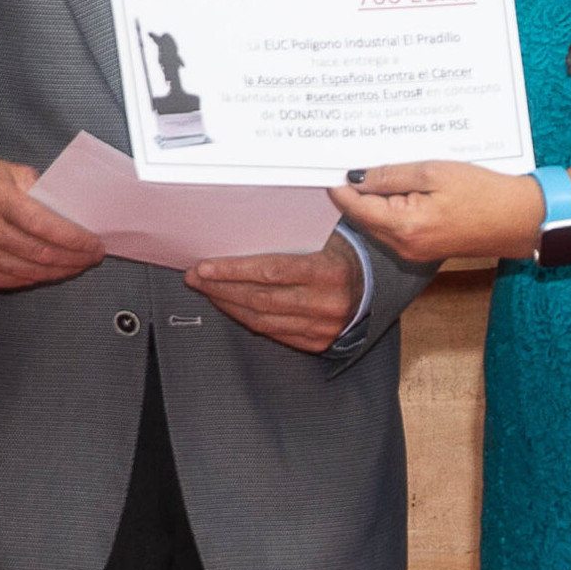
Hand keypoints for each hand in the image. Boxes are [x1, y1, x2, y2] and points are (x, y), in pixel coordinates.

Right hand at [0, 158, 105, 288]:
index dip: (74, 239)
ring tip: (79, 265)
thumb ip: (43, 191)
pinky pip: (12, 280)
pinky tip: (53, 271)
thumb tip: (77, 216)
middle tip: (93, 256)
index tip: (95, 244)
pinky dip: (38, 277)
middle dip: (73, 257)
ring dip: (60, 270)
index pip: (43, 224)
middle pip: (39, 252)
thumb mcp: (13, 172)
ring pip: (29, 270)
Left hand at [185, 232, 365, 353]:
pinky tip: (231, 308)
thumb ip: (294, 235)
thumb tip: (245, 225)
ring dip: (228, 305)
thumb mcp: (327, 238)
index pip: (269, 272)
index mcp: (327, 272)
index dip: (233, 271)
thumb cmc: (344, 255)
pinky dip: (247, 320)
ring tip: (207, 292)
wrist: (374, 289)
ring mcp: (320, 327)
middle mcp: (324, 303)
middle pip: (259, 298)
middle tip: (196, 278)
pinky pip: (273, 334)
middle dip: (221, 288)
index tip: (205, 267)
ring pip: (261, 320)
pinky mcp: (316, 343)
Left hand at [331, 162, 543, 262]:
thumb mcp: (434, 172)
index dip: (337, 185)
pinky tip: (397, 184)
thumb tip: (356, 176)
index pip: (354, 207)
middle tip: (348, 157)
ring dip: (373, 196)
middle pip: (362, 216)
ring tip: (377, 165)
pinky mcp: (422, 247)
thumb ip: (391, 175)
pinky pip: (393, 226)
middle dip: (354, 189)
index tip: (326, 164)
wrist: (519, 220)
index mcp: (403, 226)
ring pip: (376, 221)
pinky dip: (389, 206)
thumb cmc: (484, 193)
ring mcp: (412, 250)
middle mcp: (402, 245)